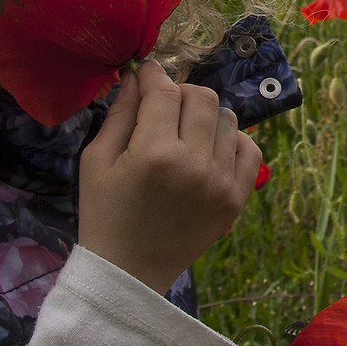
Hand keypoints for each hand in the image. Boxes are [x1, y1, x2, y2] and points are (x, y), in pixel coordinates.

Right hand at [78, 62, 258, 294]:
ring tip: (184, 130)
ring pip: (227, 119)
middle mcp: (194, 164)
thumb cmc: (104, 215)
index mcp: (154, 153)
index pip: (164, 92)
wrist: (129, 273)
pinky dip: (233, 140)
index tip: (145, 72)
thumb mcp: (97, 162)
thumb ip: (119, 114)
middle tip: (162, 104)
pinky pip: (250, 149)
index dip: (153, 75)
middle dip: (179, 92)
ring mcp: (220, 182)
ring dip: (205, 115)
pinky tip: (210, 148)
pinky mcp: (236, 199)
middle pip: (202, 98)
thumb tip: (137, 77)